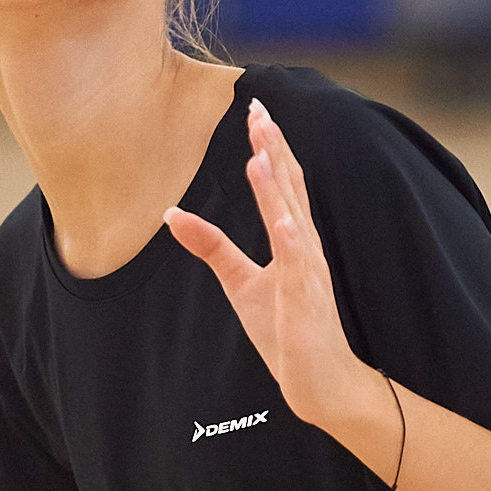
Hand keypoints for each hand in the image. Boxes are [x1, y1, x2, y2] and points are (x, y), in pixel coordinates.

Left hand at [164, 100, 386, 430]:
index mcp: (291, 238)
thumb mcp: (239, 282)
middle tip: (259, 110)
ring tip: (261, 154)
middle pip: (289, 189)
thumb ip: (211, 245)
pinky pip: (301, 269)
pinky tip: (285, 221)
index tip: (253, 110)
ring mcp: (308, 273)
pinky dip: (293, 243)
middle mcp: (304, 247)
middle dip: (274, 150)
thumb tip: (171, 214)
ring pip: (294, 221)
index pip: (280, 183)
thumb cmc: (285, 328)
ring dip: (278, 188)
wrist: (319, 381)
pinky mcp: (307, 303)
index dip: (267, 147)